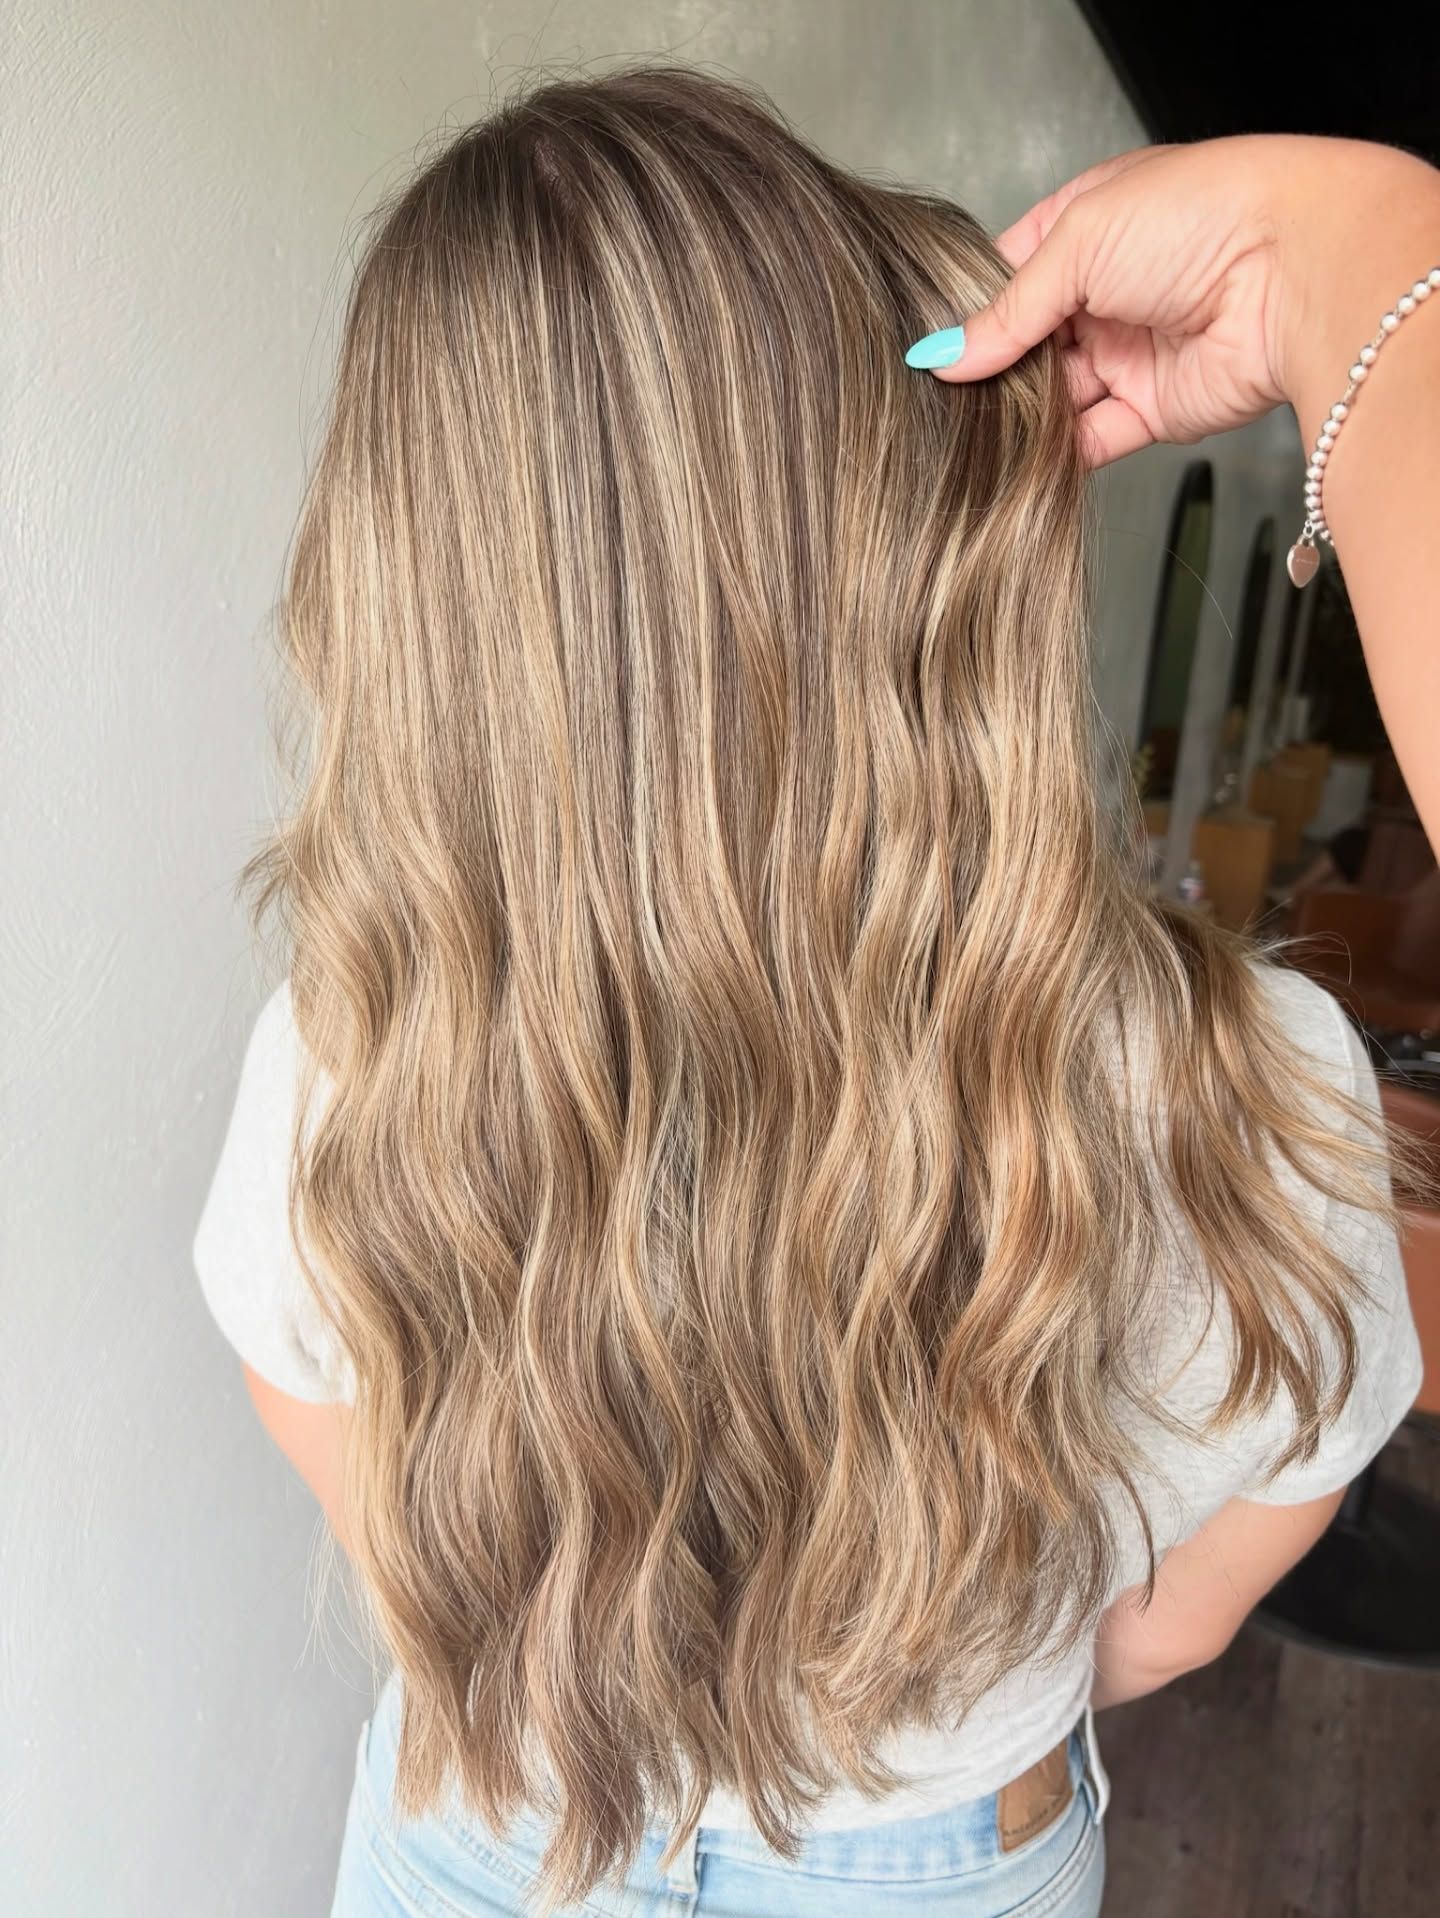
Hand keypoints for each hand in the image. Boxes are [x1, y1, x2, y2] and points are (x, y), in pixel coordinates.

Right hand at [928, 134, 1439, 468]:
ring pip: (1055, 397)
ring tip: (964, 438)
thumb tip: (942, 357)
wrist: (1294, 272)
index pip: (1010, 274)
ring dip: (1018, 418)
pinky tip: (1011, 464)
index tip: (927, 348)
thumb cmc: (1198, 219)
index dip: (970, 311)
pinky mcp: (1153, 409)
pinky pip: (1091, 440)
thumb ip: (1009, 310)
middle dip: (991, 372)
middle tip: (938, 403)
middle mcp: (1108, 291)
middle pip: (1028, 344)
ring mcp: (1130, 351)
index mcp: (1088, 227)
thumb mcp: (1079, 243)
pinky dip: (1054, 456)